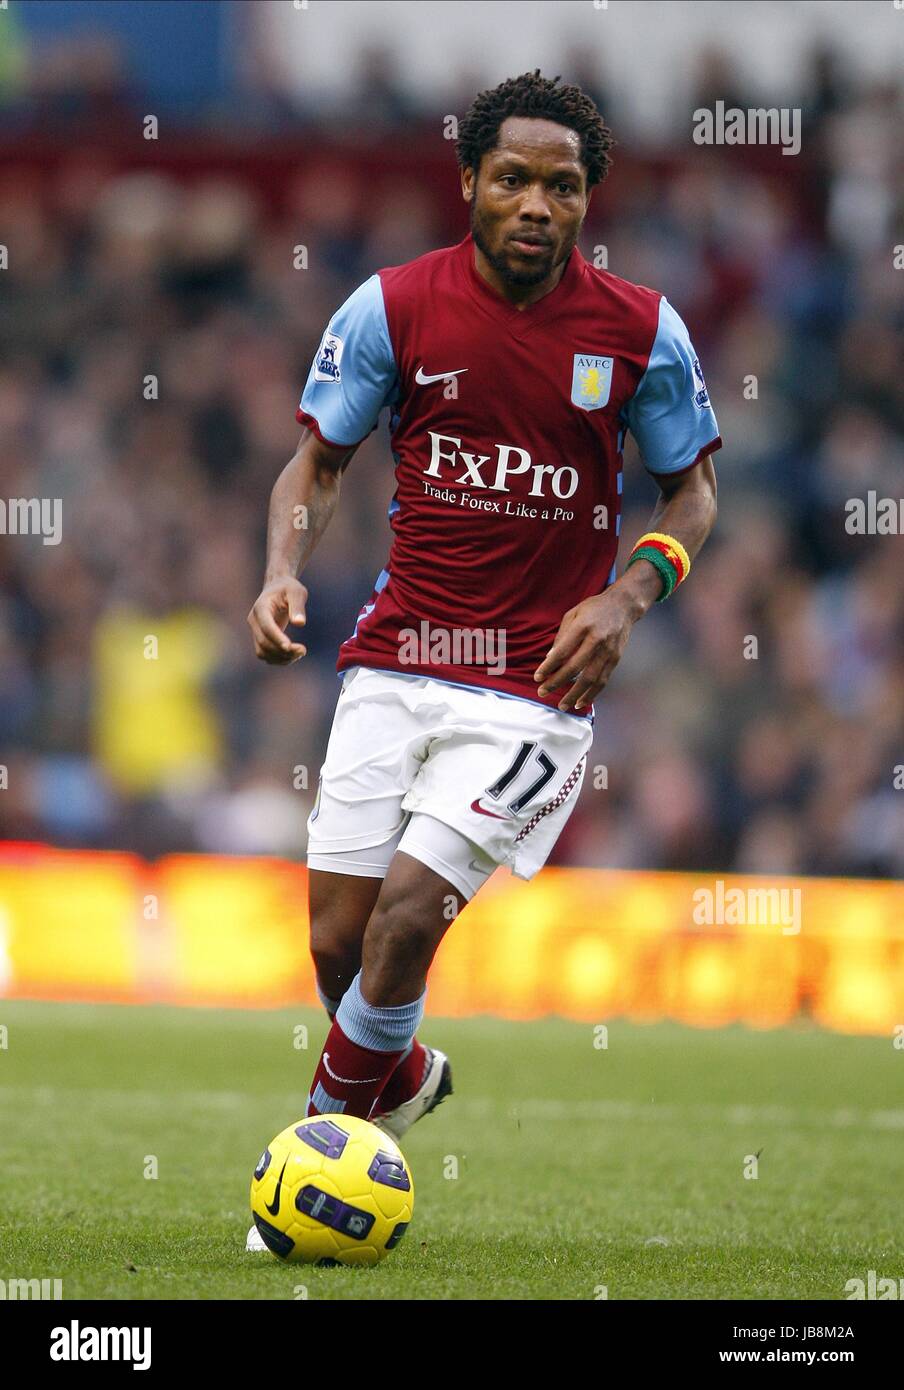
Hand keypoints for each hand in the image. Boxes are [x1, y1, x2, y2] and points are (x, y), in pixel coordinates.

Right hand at [247, 577, 308, 664]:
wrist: (278, 587)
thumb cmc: (288, 588)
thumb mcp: (296, 592)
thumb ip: (298, 606)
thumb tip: (300, 623)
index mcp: (261, 607)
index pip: (266, 627)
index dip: (277, 638)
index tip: (290, 647)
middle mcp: (254, 621)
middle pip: (264, 643)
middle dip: (283, 650)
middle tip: (303, 650)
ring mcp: (255, 631)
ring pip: (262, 652)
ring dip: (280, 657)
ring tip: (300, 653)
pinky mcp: (260, 638)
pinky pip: (265, 655)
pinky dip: (278, 659)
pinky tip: (294, 655)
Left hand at [533, 589, 638, 711]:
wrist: (623, 606)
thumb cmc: (594, 609)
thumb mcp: (573, 614)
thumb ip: (562, 636)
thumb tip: (550, 658)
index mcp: (583, 626)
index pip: (562, 651)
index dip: (549, 666)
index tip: (538, 677)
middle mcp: (597, 640)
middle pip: (575, 667)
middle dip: (557, 682)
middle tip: (543, 692)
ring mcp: (608, 651)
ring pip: (590, 679)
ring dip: (575, 695)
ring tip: (562, 705)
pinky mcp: (615, 659)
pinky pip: (603, 681)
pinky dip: (592, 694)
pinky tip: (581, 702)